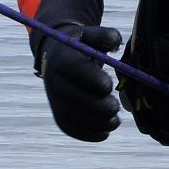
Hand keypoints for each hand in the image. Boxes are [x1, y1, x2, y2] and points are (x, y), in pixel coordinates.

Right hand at [40, 24, 122, 142]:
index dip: (93, 80)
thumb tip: (115, 43)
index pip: (75, 70)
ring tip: (115, 121)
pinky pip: (71, 129)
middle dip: (97, 106)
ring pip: (73, 117)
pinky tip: (105, 132)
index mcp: (62, 58)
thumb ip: (106, 36)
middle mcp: (53, 81)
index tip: (109, 86)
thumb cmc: (82, 45)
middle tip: (115, 107)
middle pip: (73, 98)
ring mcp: (54, 100)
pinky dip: (88, 134)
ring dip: (96, 122)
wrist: (57, 56)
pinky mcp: (59, 115)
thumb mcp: (92, 35)